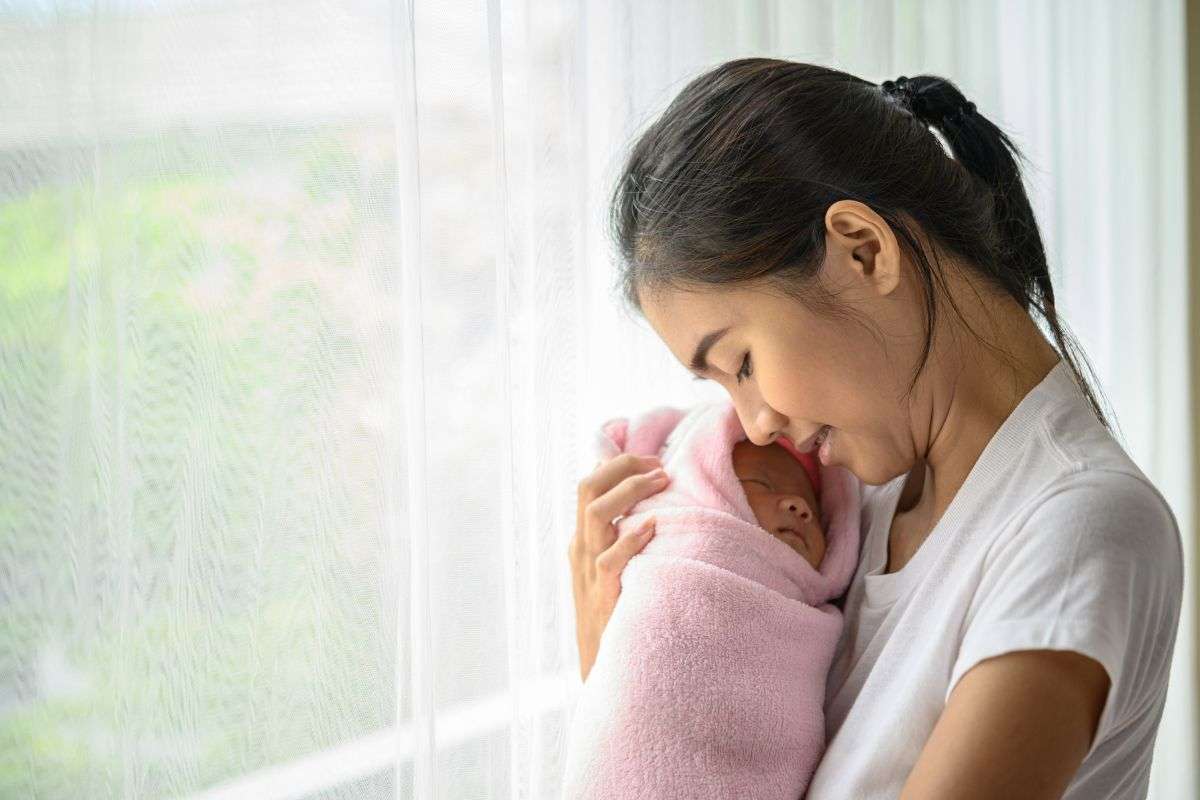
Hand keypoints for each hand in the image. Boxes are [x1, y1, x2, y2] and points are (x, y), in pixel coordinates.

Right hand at [568, 453, 670, 680]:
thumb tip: (648, 504)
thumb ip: (621, 539)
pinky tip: (654, 525)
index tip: (651, 459)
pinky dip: (633, 537)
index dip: (618, 464)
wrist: (604, 668)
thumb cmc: (617, 616)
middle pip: (588, 488)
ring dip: (630, 490)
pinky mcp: (603, 594)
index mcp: (582, 540)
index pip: (588, 484)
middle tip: (659, 465)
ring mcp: (589, 571)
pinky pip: (612, 559)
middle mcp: (581, 549)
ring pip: (596, 513)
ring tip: (661, 481)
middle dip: (623, 467)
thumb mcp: (612, 571)